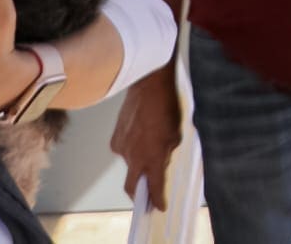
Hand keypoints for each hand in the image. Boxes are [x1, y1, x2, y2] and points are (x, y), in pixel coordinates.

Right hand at [110, 69, 181, 211]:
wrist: (149, 85)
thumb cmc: (167, 106)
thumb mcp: (176, 134)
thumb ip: (167, 152)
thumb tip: (161, 161)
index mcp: (152, 157)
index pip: (153, 187)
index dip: (157, 199)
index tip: (159, 206)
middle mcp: (134, 157)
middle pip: (131, 186)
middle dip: (139, 194)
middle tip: (147, 196)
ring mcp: (121, 148)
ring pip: (130, 164)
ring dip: (139, 162)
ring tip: (150, 145)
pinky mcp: (115, 139)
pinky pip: (123, 150)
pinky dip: (132, 148)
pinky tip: (141, 135)